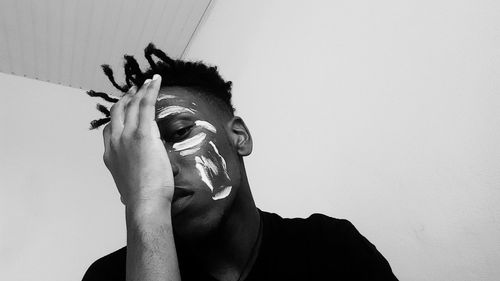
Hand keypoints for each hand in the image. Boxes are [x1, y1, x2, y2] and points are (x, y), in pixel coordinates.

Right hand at [102, 74, 173, 206]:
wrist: (144, 202)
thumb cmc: (143, 199)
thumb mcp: (131, 184)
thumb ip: (132, 174)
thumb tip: (140, 173)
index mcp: (110, 156)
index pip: (110, 130)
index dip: (118, 117)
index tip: (125, 109)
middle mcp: (114, 143)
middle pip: (118, 113)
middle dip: (126, 99)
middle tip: (134, 90)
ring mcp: (126, 137)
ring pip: (131, 106)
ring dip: (139, 91)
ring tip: (147, 82)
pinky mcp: (141, 134)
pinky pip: (145, 105)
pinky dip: (150, 91)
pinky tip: (155, 81)